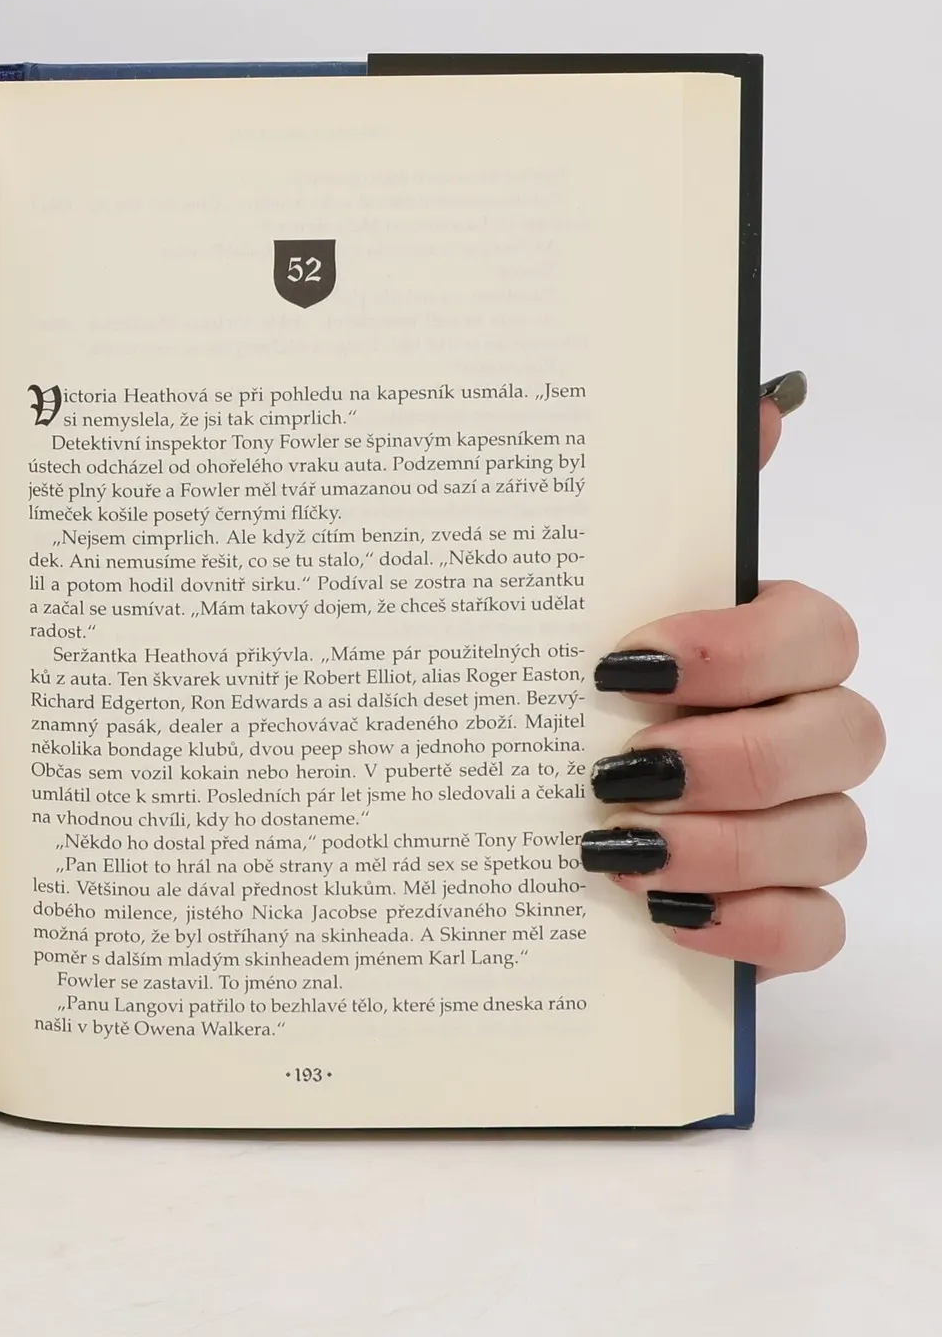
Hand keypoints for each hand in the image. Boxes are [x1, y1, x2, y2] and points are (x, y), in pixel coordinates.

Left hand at [580, 375, 882, 975]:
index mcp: (758, 644)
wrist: (491, 805)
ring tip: (610, 847)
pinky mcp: (777, 915)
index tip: (622, 666)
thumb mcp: (576, 588)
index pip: (817, 631)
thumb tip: (755, 405)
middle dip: (737, 756)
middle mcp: (798, 728)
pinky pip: (819, 930)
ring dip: (728, 843)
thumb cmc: (553, 685)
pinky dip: (753, 927)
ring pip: (837, 834)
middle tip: (621, 769)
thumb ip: (661, 502)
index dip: (739, 650)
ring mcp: (797, 826)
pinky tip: (663, 910)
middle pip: (846, 735)